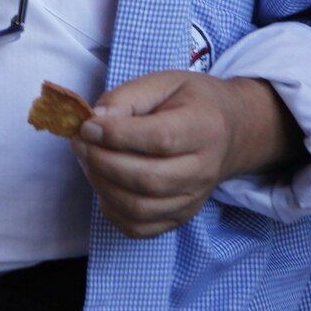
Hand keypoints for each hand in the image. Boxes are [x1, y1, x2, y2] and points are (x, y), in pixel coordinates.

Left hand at [73, 71, 296, 239]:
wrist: (231, 131)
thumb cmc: (191, 101)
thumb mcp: (163, 82)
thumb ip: (127, 97)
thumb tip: (94, 121)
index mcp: (203, 127)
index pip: (159, 139)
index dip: (117, 135)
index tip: (87, 126)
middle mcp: (204, 169)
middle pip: (148, 179)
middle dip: (102, 162)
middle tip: (79, 143)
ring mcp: (194, 199)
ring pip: (140, 208)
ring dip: (103, 186)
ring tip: (88, 161)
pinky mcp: (182, 217)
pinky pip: (141, 228)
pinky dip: (113, 212)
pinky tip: (104, 186)